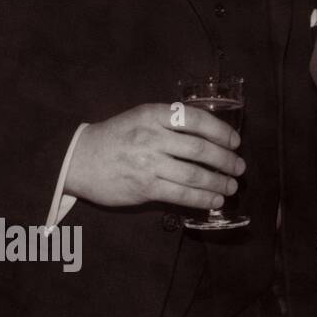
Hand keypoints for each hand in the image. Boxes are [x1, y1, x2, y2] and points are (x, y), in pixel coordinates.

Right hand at [64, 103, 244, 210]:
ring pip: (195, 175)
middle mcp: (153, 138)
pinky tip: (214, 201)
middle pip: (201, 150)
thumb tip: (211, 136)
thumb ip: (172, 122)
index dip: (222, 132)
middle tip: (239, 167)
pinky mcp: (144, 187)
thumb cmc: (116, 136)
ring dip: (219, 183)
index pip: (198, 120)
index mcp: (154, 115)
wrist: (77, 159)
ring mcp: (148, 164)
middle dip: (227, 160)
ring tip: (231, 187)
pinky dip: (203, 199)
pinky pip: (181, 195)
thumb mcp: (142, 117)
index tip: (235, 142)